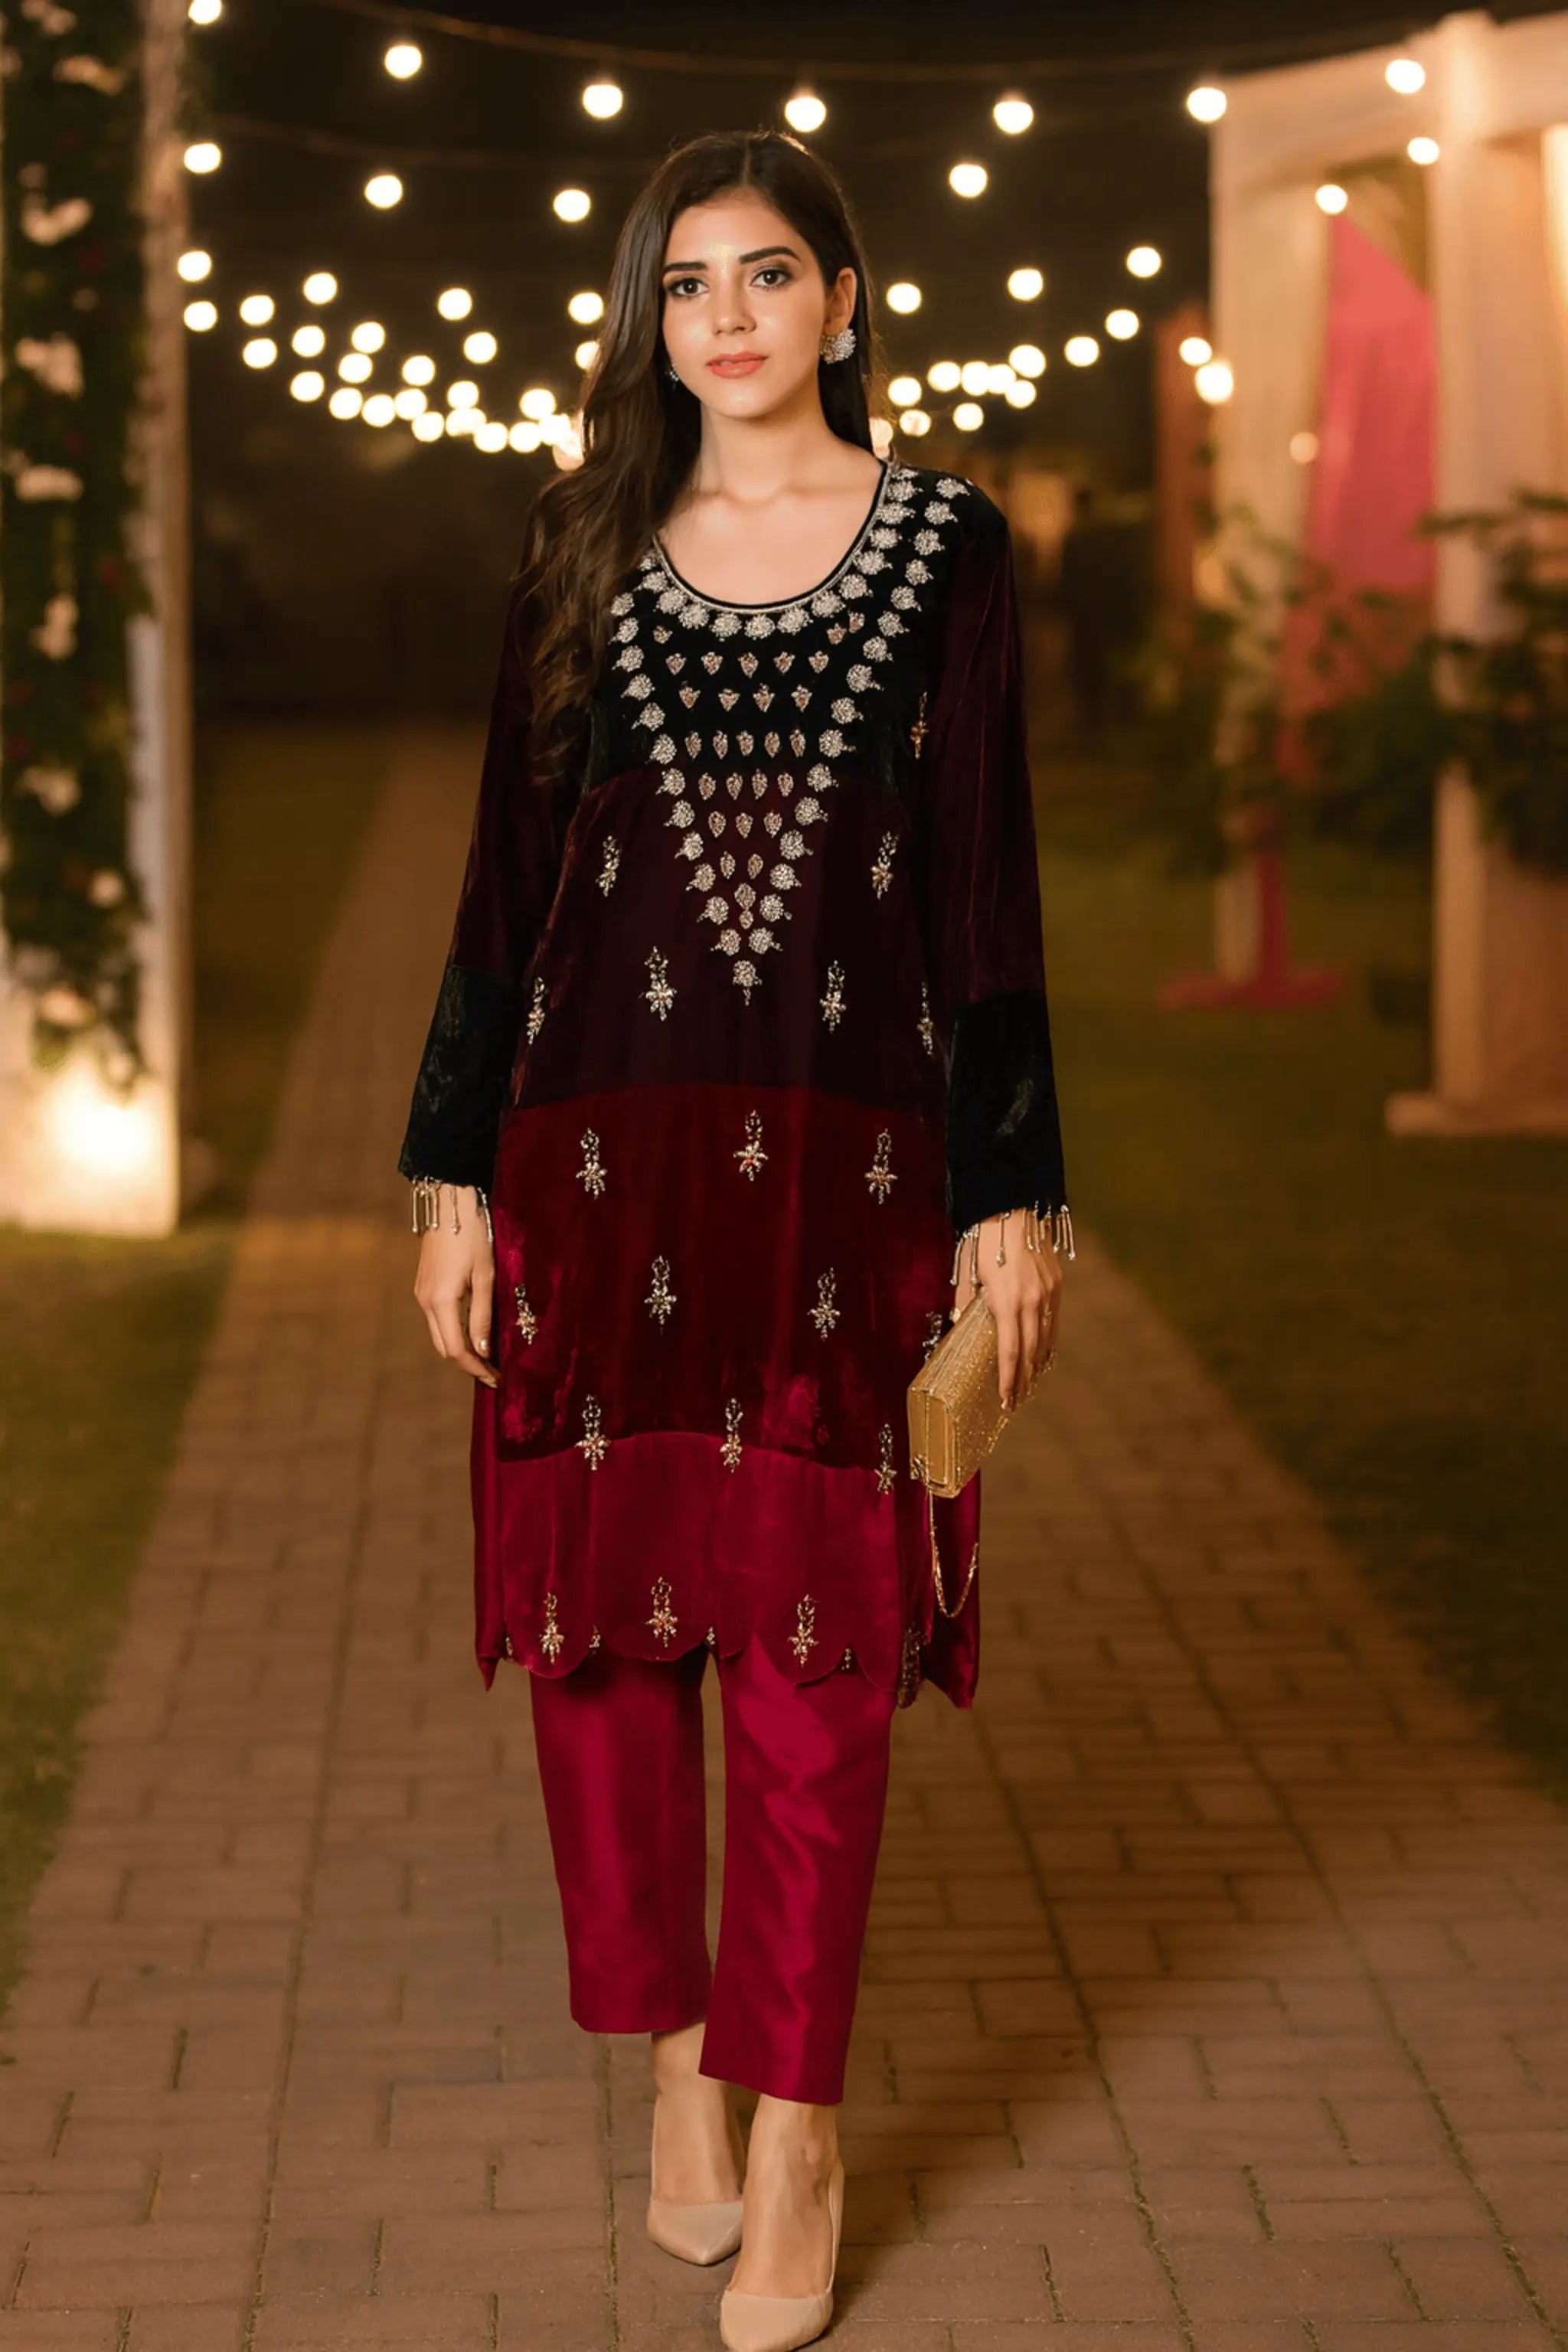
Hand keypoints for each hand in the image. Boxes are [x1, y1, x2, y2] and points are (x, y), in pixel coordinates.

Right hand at [413, 1183, 497, 1387]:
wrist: (449, 1202)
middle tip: (494, 1373)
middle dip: (468, 1364)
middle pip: (444, 1347)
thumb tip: (484, 1351)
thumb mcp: (486, 1276)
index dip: (476, 1369)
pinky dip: (454, 1331)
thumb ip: (483, 1315)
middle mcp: (425, 1301)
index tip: (497, 1380)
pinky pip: (437, 1318)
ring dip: (461, 1348)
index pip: (456, 1350)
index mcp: (441, 1301)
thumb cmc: (473, 1235)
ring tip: (488, 1356)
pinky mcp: (424, 1284)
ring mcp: (421, 1293)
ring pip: (439, 1334)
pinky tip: (473, 1331)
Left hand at [951, 1208, 1062, 1408]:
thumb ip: (965, 1302)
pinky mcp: (1057, 1284)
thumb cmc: (982, 1239)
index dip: (1008, 1380)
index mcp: (1006, 1302)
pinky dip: (1048, 1341)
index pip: (1009, 1352)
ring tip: (1029, 1382)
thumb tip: (960, 1324)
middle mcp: (1032, 1301)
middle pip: (1031, 1352)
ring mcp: (1048, 1293)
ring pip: (1046, 1339)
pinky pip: (1054, 1321)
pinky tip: (1043, 1352)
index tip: (1006, 1400)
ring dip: (1038, 1363)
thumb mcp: (966, 1273)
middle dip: (1024, 1379)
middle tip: (1016, 1399)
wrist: (1012, 1207)